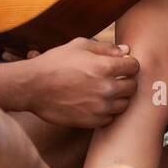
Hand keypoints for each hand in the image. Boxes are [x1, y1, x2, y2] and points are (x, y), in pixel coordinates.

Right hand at [13, 37, 139, 127]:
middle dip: (127, 81)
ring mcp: (100, 107)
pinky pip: (111, 118)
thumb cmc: (54, 63)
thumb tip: (126, 51)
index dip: (128, 64)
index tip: (121, 65)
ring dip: (119, 97)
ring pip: (124, 105)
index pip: (134, 67)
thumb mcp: (79, 46)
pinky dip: (107, 111)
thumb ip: (106, 48)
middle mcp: (107, 89)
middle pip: (133, 87)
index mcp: (105, 67)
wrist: (33, 87)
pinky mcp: (92, 121)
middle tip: (115, 78)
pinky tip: (96, 103)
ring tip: (105, 91)